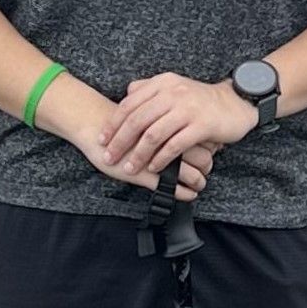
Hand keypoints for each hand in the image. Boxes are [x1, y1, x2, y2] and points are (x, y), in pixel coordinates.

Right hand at [40, 74, 199, 196]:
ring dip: (198, 181)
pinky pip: (169, 186)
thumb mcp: (143, 113)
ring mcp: (156, 158)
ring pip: (189, 173)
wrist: (93, 126)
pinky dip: (182, 192)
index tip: (213, 151)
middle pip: (202, 156)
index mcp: (171, 123)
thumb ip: (162, 115)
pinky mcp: (143, 174)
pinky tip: (189, 194)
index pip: (201, 137)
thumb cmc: (118, 121)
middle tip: (208, 170)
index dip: (210, 146)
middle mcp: (167, 141)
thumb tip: (181, 121)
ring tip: (200, 184)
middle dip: (207, 166)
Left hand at [99, 73, 253, 183]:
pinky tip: (154, 169)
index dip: (113, 123)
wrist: (235, 102)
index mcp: (162, 84)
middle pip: (137, 121)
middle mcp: (173, 94)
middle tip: (109, 157)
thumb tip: (127, 93)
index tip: (102, 139)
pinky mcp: (201, 126)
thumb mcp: (174, 86)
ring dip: (138, 154)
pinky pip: (174, 146)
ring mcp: (187, 110)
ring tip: (129, 167)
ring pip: (153, 135)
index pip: (129, 104)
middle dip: (120, 142)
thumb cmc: (200, 99)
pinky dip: (161, 159)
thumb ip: (150, 88)